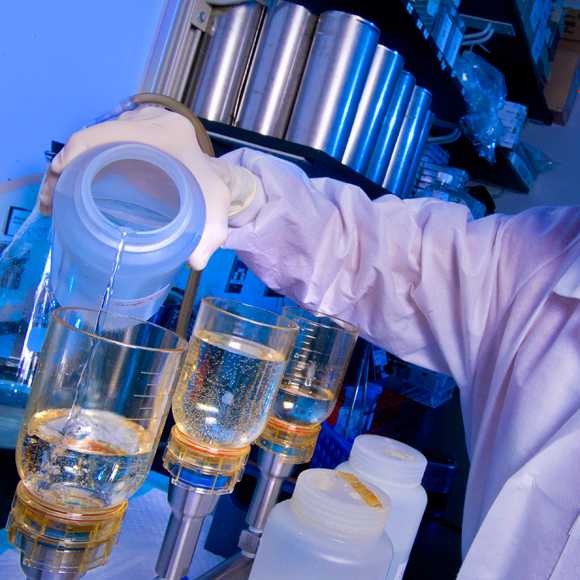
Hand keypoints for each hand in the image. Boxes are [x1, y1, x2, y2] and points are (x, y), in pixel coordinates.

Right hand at [39, 106, 255, 269]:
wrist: (214, 179)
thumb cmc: (210, 193)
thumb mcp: (214, 211)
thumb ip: (211, 234)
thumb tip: (196, 262)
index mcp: (165, 132)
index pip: (108, 134)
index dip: (77, 154)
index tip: (59, 182)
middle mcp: (148, 121)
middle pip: (91, 137)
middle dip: (64, 169)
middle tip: (51, 203)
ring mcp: (136, 124)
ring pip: (90, 142)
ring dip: (67, 169)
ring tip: (53, 203)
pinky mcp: (129, 133)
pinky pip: (97, 143)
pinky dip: (79, 164)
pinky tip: (66, 190)